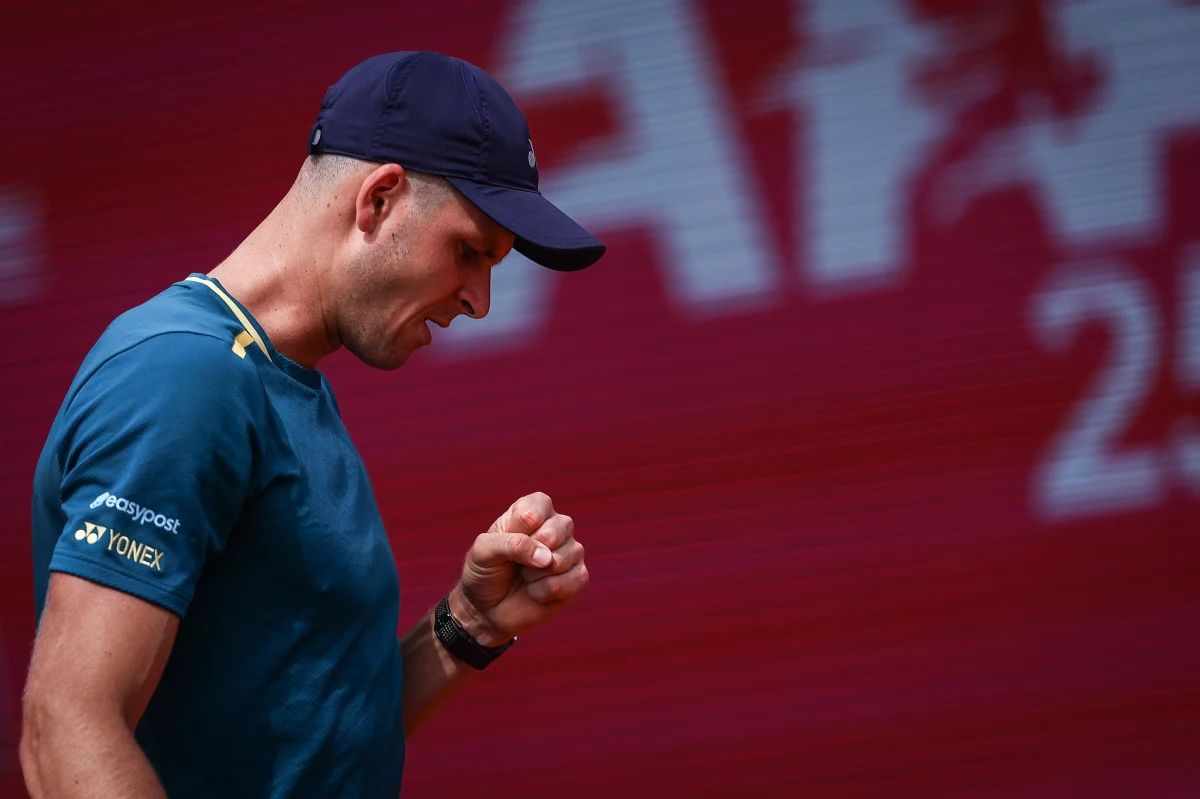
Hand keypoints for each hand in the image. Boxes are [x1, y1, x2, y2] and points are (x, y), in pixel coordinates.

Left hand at [452, 492, 588, 645]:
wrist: (486, 609)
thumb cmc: (485, 573)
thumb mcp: (483, 551)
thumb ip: (511, 544)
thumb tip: (546, 558)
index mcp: (533, 509)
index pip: (536, 508)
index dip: (519, 530)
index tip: (505, 540)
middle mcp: (557, 526)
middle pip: (556, 531)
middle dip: (528, 555)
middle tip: (517, 563)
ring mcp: (570, 552)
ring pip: (563, 559)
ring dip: (535, 576)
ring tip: (525, 577)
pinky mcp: (578, 577)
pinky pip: (574, 580)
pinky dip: (546, 591)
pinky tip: (536, 592)